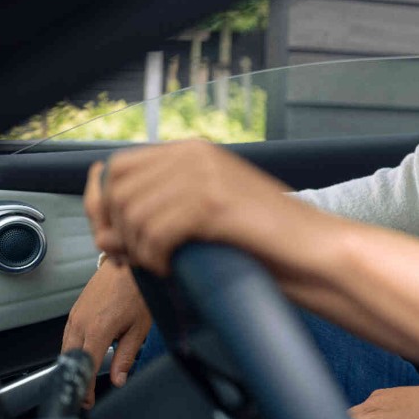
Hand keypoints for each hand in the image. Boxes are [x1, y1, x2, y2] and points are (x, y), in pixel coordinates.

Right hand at [61, 260, 151, 406]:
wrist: (129, 265)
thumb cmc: (138, 291)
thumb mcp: (139, 328)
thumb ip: (126, 356)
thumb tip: (119, 379)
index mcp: (97, 330)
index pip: (86, 367)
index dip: (86, 388)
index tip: (88, 401)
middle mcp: (81, 323)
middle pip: (71, 360)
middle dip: (78, 378)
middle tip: (86, 395)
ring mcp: (75, 316)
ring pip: (67, 347)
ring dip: (75, 364)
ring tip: (85, 378)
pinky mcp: (75, 310)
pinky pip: (69, 335)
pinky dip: (74, 348)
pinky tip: (85, 354)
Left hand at [85, 140, 292, 275]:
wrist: (317, 252)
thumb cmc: (267, 242)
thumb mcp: (205, 216)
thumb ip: (157, 214)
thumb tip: (101, 235)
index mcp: (194, 151)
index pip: (116, 168)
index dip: (104, 206)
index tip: (117, 239)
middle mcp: (195, 154)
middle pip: (117, 190)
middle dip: (116, 231)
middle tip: (136, 259)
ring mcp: (205, 175)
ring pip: (132, 214)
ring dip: (138, 249)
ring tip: (163, 264)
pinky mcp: (214, 202)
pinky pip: (154, 233)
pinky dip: (155, 258)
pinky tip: (174, 267)